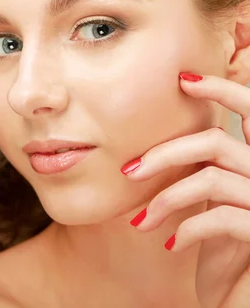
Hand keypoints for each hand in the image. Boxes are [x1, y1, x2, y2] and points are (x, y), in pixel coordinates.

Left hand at [122, 73, 249, 307]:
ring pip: (208, 179)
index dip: (223, 90)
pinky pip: (219, 217)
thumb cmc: (229, 251)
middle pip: (214, 142)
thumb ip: (208, 171)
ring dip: (164, 200)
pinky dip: (186, 229)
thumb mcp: (219, 205)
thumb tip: (157, 150)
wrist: (242, 298)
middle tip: (129, 171)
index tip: (183, 81)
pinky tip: (170, 243)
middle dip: (164, 154)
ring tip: (141, 221)